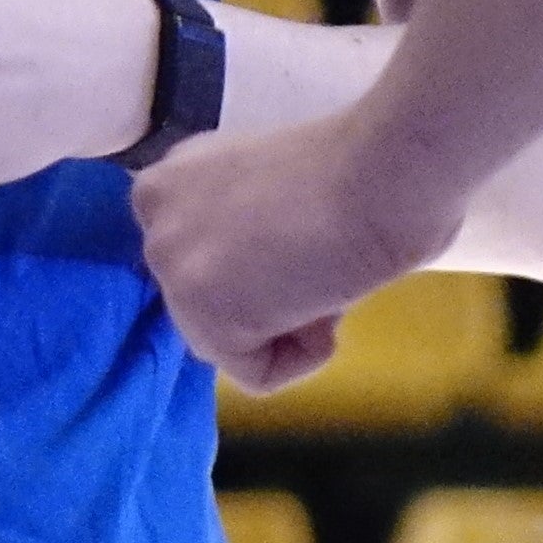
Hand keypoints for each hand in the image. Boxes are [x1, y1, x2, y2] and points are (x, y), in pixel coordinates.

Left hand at [131, 100, 462, 390]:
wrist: (386, 171)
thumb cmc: (365, 167)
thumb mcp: (271, 189)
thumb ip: (243, 229)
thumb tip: (262, 285)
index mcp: (176, 177)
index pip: (200, 262)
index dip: (261, 266)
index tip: (303, 237)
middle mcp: (156, 214)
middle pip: (208, 305)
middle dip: (271, 296)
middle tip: (320, 254)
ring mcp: (172, 265)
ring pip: (230, 344)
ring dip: (289, 322)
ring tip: (323, 269)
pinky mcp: (203, 316)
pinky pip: (258, 375)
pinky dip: (305, 355)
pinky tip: (326, 296)